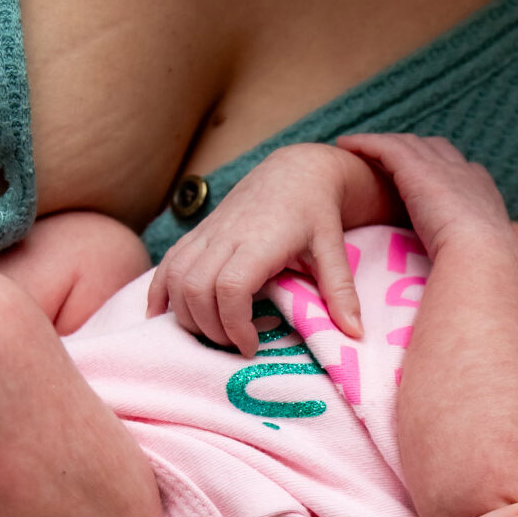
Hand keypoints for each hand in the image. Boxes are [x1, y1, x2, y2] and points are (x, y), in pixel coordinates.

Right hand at [148, 144, 366, 355]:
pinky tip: (164, 318)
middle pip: (196, 289)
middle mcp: (226, 236)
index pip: (230, 288)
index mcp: (260, 240)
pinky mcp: (196, 235)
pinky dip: (160, 295)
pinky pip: (166, 266)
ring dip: (187, 316)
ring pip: (175, 280)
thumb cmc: (316, 211)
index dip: (234, 325)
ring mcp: (206, 234)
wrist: (294, 170)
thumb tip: (357, 334)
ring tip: (214, 333)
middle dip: (210, 328)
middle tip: (236, 345)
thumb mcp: (333, 248)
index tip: (252, 346)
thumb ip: (341, 291)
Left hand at [336, 133, 515, 259]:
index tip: (425, 177)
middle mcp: (464, 172)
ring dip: (385, 144)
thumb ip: (474, 255)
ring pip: (408, 145)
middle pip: (434, 150)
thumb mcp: (484, 257)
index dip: (441, 171)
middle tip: (389, 157)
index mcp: (483, 193)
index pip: (460, 172)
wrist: (483, 257)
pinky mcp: (416, 168)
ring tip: (360, 147)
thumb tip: (469, 275)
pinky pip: (385, 146)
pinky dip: (365, 143)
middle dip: (413, 150)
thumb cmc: (484, 270)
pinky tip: (346, 145)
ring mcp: (441, 167)